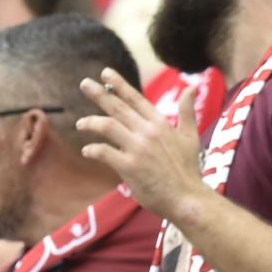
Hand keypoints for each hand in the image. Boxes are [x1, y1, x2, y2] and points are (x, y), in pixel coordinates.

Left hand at [77, 69, 207, 218]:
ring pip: (108, 126)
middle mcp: (148, 131)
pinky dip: (93, 149)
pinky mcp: (129, 166)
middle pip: (118, 107)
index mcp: (160, 123)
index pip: (136, 98)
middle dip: (99, 94)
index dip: (119, 85)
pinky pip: (105, 152)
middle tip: (84, 84)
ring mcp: (138, 148)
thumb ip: (187, 112)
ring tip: (80, 123)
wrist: (186, 198)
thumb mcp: (190, 137)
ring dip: (91, 123)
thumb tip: (191, 87)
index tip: (105, 73)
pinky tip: (86, 150)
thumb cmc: (187, 170)